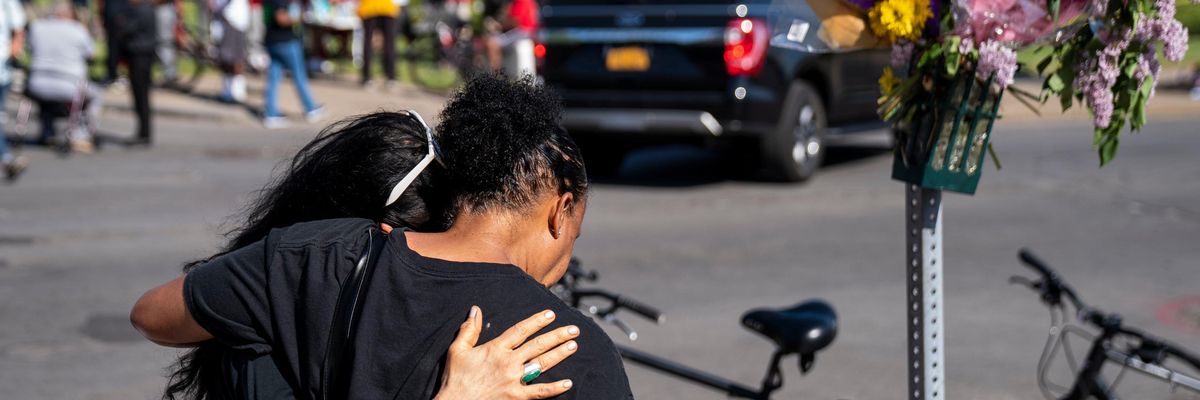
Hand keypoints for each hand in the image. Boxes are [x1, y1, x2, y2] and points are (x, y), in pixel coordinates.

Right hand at [435, 306, 579, 399]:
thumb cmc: (455, 379)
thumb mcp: (457, 350)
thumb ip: (469, 329)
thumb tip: (476, 309)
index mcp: (495, 349)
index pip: (521, 330)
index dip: (537, 321)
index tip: (551, 315)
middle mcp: (508, 362)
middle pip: (538, 345)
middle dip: (557, 335)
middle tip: (573, 329)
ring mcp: (514, 380)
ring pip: (542, 364)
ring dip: (559, 354)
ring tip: (573, 345)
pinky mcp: (516, 397)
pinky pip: (539, 392)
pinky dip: (555, 388)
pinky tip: (568, 383)